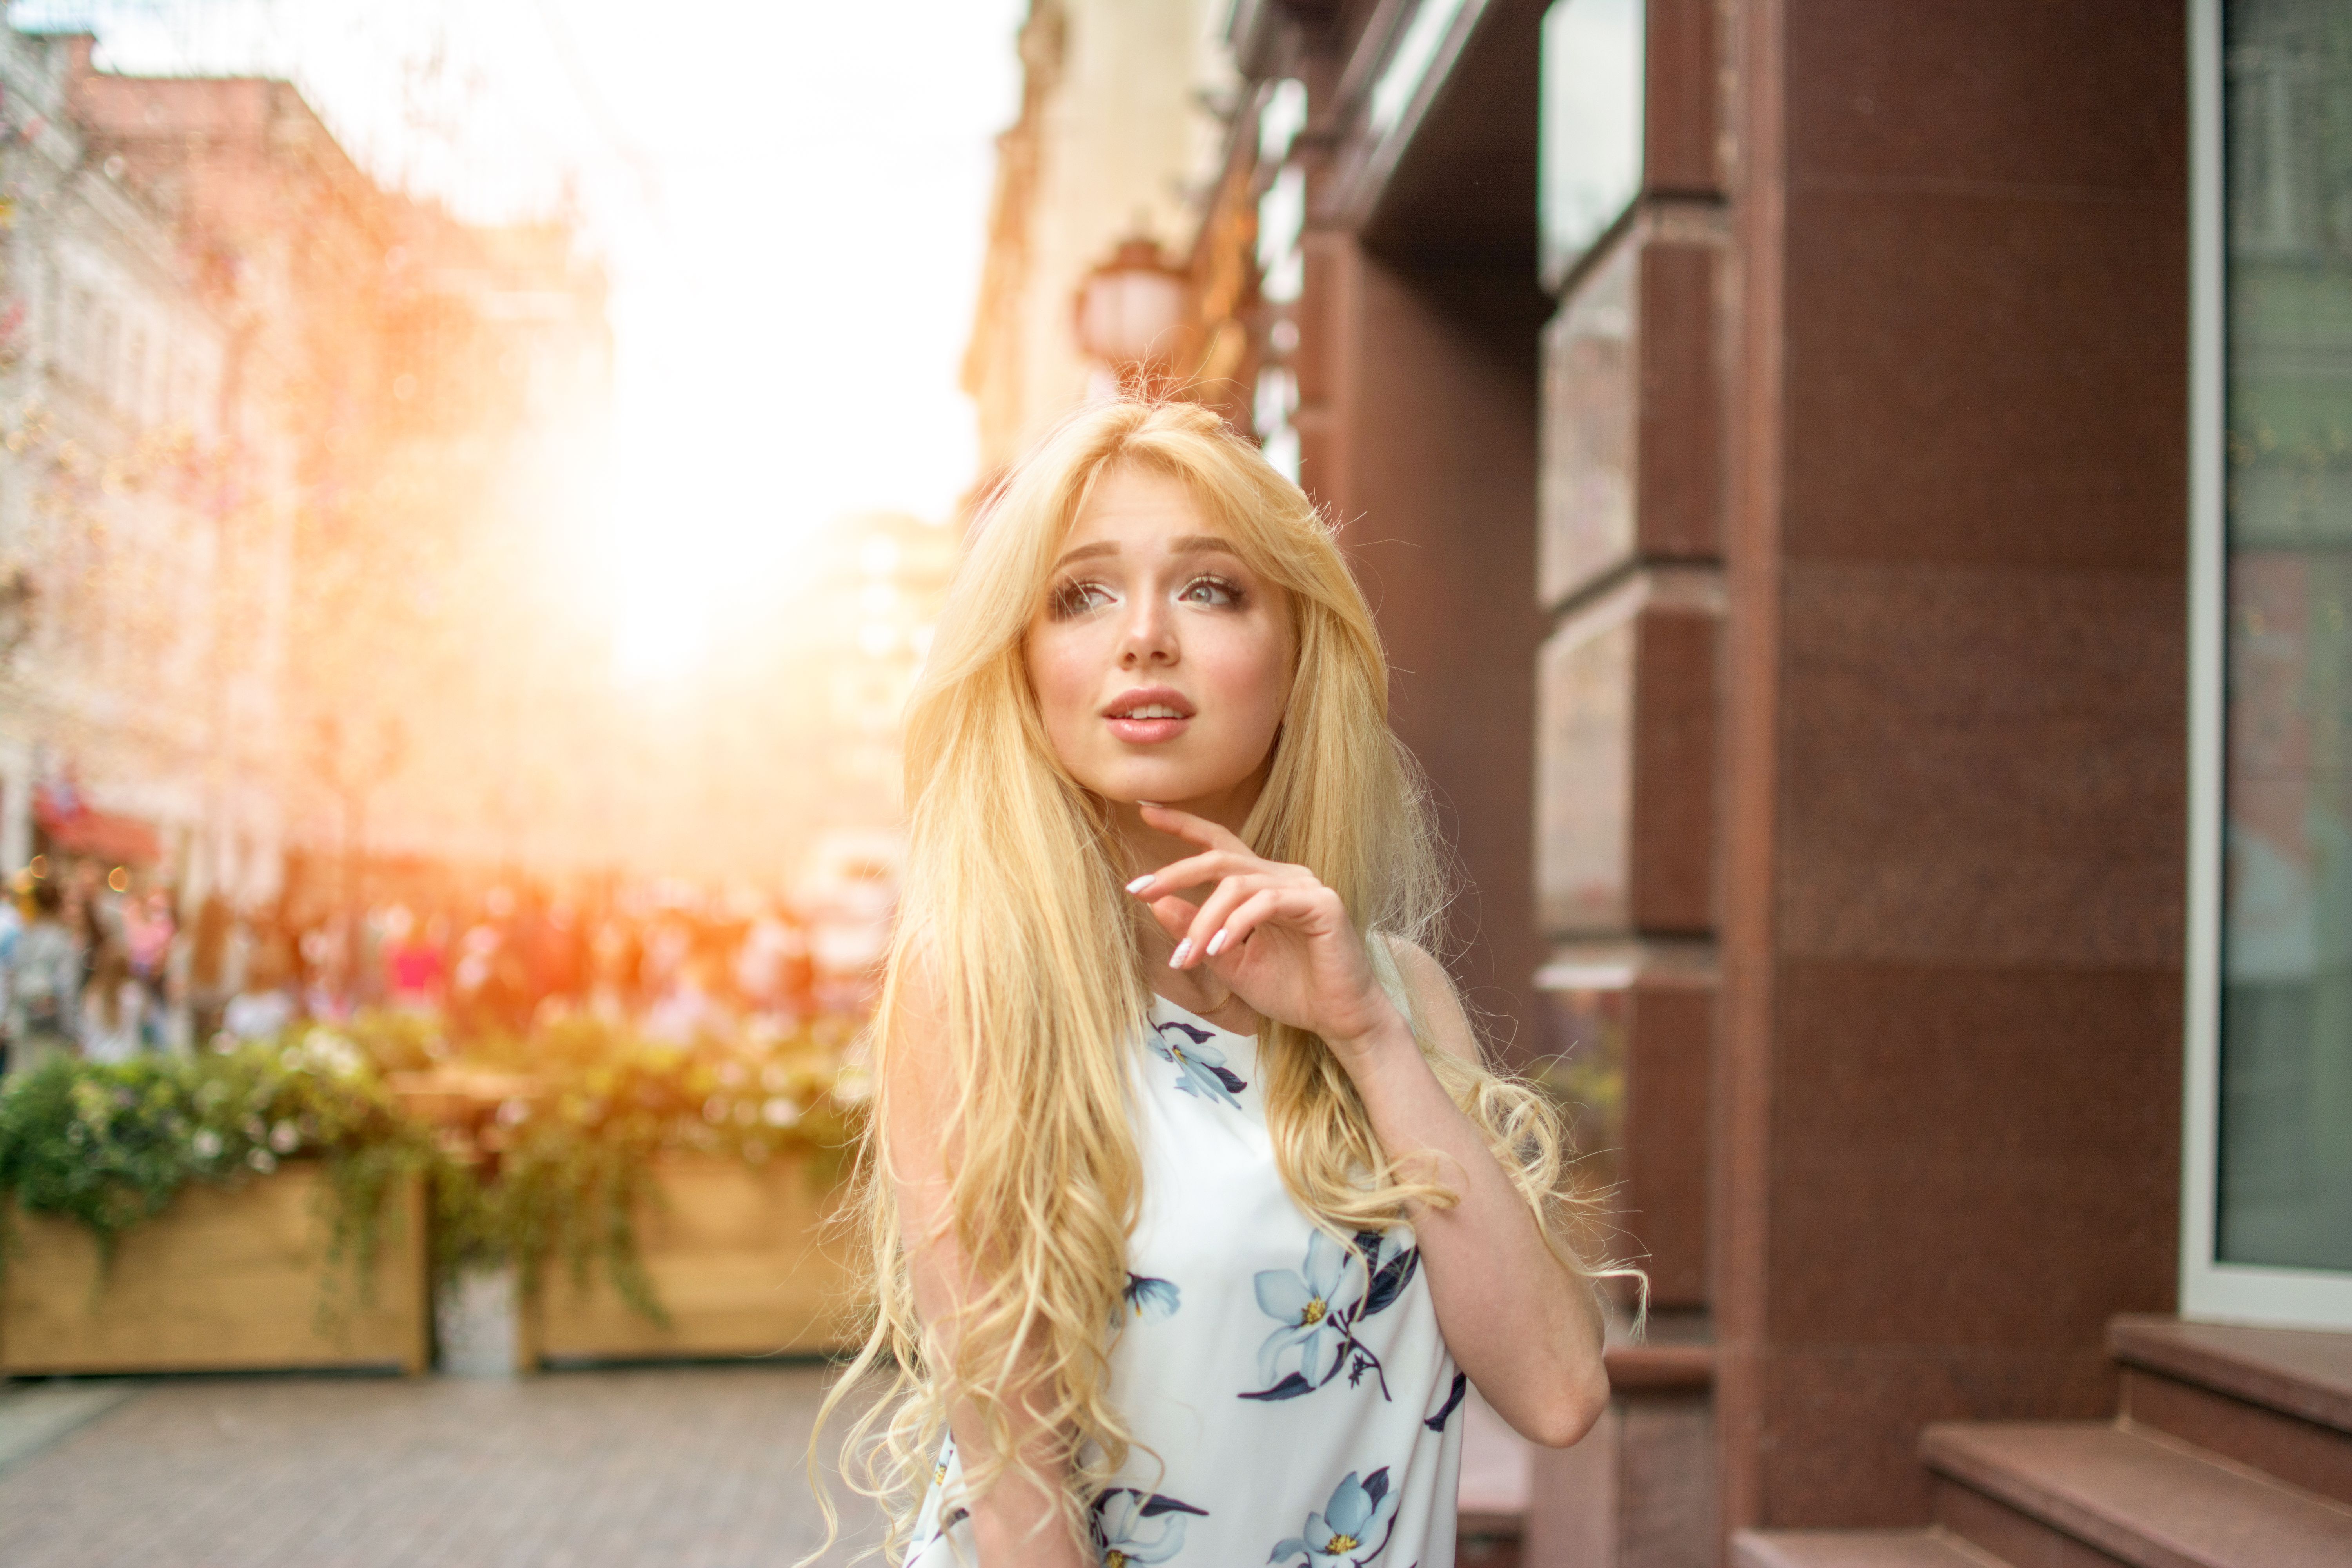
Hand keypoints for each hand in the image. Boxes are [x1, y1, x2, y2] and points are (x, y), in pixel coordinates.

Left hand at [1123, 804, 1405, 1057]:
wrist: (1338, 1019)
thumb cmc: (1290, 990)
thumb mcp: (1228, 961)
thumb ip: (1196, 931)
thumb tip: (1156, 904)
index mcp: (1261, 885)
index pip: (1218, 843)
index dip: (1183, 824)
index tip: (1144, 808)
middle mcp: (1282, 876)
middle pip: (1220, 857)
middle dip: (1175, 872)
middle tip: (1138, 889)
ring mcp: (1303, 886)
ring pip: (1237, 884)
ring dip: (1203, 920)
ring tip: (1188, 956)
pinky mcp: (1321, 903)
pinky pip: (1266, 902)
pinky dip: (1236, 924)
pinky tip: (1218, 949)